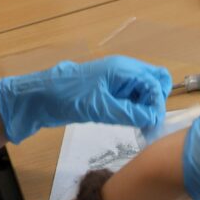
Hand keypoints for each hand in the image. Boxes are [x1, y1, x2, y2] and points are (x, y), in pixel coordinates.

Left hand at [0, 56, 171, 142]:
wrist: (41, 98)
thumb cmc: (69, 97)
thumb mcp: (101, 107)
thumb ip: (131, 113)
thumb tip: (155, 118)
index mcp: (123, 69)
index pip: (155, 82)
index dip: (157, 103)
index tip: (153, 124)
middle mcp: (124, 72)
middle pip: (154, 83)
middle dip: (156, 103)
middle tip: (150, 125)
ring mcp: (117, 82)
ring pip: (144, 93)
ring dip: (146, 109)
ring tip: (142, 130)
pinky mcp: (111, 93)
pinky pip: (132, 100)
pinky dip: (136, 112)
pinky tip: (132, 124)